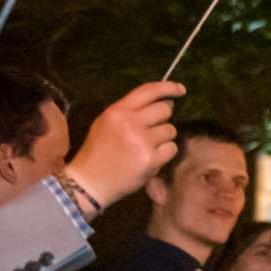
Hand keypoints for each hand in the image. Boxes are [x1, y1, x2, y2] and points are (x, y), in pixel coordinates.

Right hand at [62, 81, 185, 206]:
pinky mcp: (151, 159)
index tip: (181, 90)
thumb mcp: (105, 123)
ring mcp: (142, 141)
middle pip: (165, 110)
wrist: (89, 183)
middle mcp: (130, 123)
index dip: (168, 88)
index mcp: (117, 111)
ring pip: (170, 130)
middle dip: (163, 118)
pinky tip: (150, 158)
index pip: (148, 91)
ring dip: (163, 138)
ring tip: (146, 147)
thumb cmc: (98, 152)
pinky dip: (165, 154)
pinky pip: (172, 148)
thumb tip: (162, 102)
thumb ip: (130, 111)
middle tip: (153, 129)